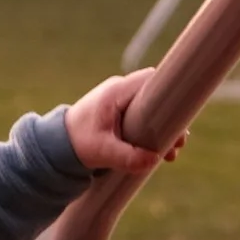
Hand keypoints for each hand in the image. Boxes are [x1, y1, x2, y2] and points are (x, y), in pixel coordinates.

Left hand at [66, 71, 188, 177]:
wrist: (57, 145)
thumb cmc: (76, 143)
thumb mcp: (102, 151)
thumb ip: (127, 156)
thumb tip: (154, 159)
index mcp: (116, 92)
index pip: (151, 80)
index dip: (169, 93)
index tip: (182, 115)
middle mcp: (120, 92)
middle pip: (156, 97)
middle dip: (170, 119)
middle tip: (180, 142)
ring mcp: (121, 103)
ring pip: (152, 110)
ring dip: (164, 129)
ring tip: (173, 153)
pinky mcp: (120, 116)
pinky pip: (144, 119)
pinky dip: (153, 133)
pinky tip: (161, 153)